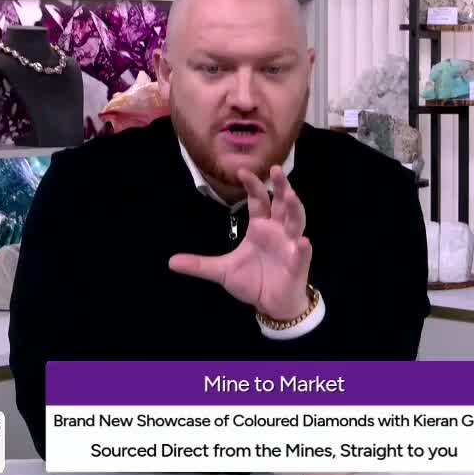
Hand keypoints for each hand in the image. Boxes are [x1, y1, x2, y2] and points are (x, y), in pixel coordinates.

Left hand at [168, 166, 312, 319]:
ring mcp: (290, 245)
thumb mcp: (222, 271)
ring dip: (294, 208)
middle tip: (276, 169)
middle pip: (281, 204)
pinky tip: (303, 241)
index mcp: (260, 227)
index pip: (259, 201)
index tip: (242, 171)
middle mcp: (278, 231)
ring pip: (296, 221)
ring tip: (290, 196)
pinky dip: (303, 247)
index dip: (252, 186)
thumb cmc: (252, 281)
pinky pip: (302, 254)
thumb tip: (170, 261)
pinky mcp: (297, 264)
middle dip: (281, 186)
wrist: (270, 304)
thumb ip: (199, 265)